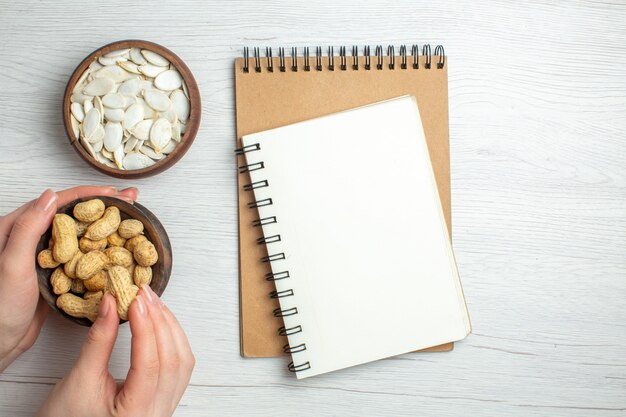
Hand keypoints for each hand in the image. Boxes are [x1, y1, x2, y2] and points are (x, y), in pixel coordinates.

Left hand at [0, 186, 137, 371]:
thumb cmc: (0, 308)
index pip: (57, 203)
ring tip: (129, 220)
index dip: (88, 195)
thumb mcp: (13, 265)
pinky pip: (81, 254)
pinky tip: (117, 248)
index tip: (114, 193)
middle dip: (104, 206)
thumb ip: (29, 229)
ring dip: (105, 226)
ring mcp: (44, 255)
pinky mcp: (54, 272)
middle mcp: (30, 238)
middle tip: (130, 201)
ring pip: (80, 233)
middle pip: (74, 215)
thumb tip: (51, 196)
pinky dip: (100, 248)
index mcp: (14, 228)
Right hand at [38, 287, 194, 416]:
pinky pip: (179, 368)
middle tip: (144, 295)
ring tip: (153, 303)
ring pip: (182, 363)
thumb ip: (99, 341)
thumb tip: (111, 303)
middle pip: (173, 361)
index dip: (145, 327)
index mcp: (135, 414)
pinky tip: (160, 322)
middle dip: (160, 322)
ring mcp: (164, 408)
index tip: (135, 300)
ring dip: (170, 329)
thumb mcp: (79, 380)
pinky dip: (173, 341)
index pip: (150, 364)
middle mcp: (157, 414)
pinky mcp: (164, 400)